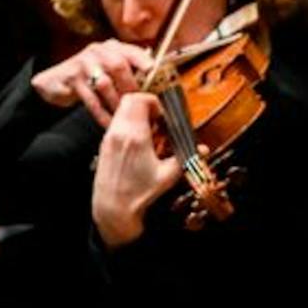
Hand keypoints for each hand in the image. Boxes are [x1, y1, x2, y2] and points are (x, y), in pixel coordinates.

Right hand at [31, 39, 153, 125]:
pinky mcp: (72, 78)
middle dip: (130, 87)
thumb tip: (156, 85)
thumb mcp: (108, 68)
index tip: (155, 74)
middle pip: (118, 65)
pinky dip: (102, 113)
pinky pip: (91, 98)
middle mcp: (98, 51)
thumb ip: (129, 71)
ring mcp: (83, 63)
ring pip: (105, 83)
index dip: (144, 61)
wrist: (56, 81)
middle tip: (140, 105)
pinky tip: (109, 123)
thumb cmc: (89, 76)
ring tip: (125, 117)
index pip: (131, 50)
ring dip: (116, 103)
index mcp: (112, 47)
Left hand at [91, 93, 184, 247]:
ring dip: (136, 114)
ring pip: (120, 111)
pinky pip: (115, 123)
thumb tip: (203, 149)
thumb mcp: (167, 176)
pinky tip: (139, 142)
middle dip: (145, 105)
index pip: (140, 100)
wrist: (112, 208)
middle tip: (158, 120)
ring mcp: (109, 137)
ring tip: (150, 132)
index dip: (155, 103)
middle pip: (129, 100)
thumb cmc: (138, 194)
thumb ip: (185, 159)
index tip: (164, 117)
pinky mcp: (104, 144)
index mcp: (134, 136)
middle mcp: (118, 132)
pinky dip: (127, 124)